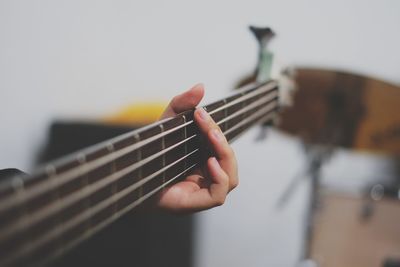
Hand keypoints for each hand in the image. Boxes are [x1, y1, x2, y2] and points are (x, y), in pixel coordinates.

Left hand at [157, 84, 238, 212]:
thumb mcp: (166, 123)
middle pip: (229, 163)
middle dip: (223, 142)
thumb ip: (182, 103)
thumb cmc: (148, 149)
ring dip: (226, 157)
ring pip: (231, 180)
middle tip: (209, 128)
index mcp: (203, 160)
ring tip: (212, 139)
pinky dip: (220, 178)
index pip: (222, 148)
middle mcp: (205, 177)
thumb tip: (201, 86)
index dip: (218, 131)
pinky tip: (210, 163)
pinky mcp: (193, 203)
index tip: (201, 112)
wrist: (127, 171)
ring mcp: (200, 191)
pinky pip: (218, 195)